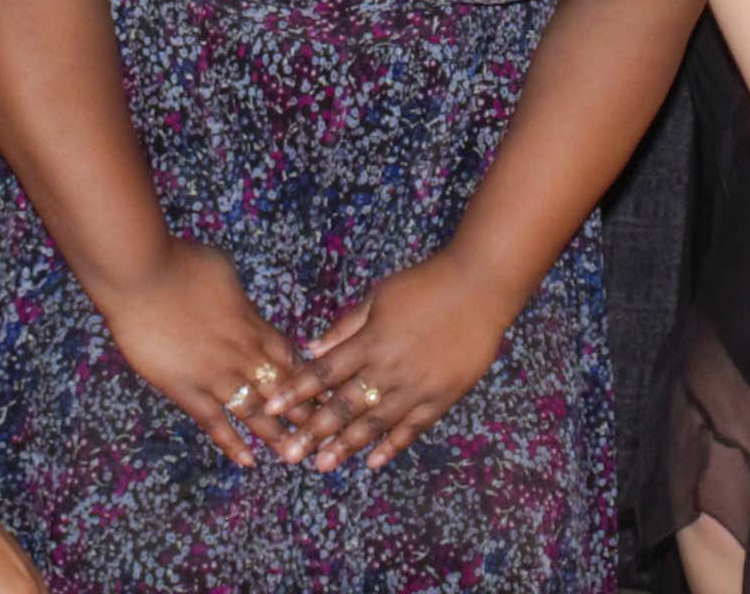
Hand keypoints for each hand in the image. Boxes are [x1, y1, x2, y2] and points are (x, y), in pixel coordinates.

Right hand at [90, 240, 308, 468]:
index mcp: (252, 323)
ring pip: (256, 412)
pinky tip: (248, 461)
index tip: (327, 397)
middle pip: (283, 389)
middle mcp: (241, 353)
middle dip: (305, 412)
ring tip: (296, 456)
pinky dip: (232, 442)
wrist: (140, 273)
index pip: (291, 358)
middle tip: (326, 436)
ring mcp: (214, 374)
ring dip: (277, 435)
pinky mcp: (185, 389)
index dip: (310, 379)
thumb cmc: (179, 262)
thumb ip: (238, 298)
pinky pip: (215, 422)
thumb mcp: (223, 272)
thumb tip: (242, 305)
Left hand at [293, 251, 522, 470]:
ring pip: (374, 424)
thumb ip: (346, 326)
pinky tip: (373, 461)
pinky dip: (392, 445)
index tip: (270, 407)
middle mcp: (389, 369)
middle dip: (313, 431)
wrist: (479, 288)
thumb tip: (311, 348)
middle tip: (288, 454)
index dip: (295, 390)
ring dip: (346, 446)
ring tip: (322, 465)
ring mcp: (416, 387)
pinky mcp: (441, 397)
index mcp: (371, 341)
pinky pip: (412, 428)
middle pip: (343, 405)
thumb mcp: (379, 296)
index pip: (324, 371)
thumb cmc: (426, 284)